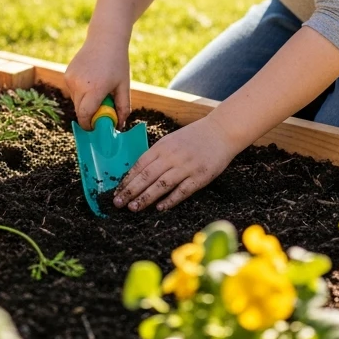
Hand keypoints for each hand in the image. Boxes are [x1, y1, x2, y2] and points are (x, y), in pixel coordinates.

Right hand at [64, 31, 131, 129]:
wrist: (105, 39)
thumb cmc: (118, 62)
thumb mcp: (124, 86)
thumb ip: (123, 107)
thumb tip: (120, 125)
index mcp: (95, 88)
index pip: (85, 115)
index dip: (89, 125)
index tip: (96, 128)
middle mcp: (79, 84)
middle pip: (79, 111)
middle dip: (89, 115)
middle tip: (102, 109)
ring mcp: (70, 79)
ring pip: (76, 101)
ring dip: (85, 102)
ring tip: (98, 89)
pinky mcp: (66, 74)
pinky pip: (73, 91)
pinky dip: (81, 92)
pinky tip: (91, 80)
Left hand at [113, 114, 234, 210]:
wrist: (221, 131)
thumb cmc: (194, 137)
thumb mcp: (171, 140)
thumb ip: (156, 154)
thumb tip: (138, 172)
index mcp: (162, 146)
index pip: (139, 165)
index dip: (127, 180)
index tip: (117, 192)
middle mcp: (172, 156)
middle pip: (147, 176)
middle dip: (130, 191)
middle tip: (118, 203)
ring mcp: (186, 167)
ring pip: (161, 185)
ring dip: (146, 197)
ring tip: (133, 207)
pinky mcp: (200, 177)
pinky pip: (182, 191)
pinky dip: (170, 200)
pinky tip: (160, 207)